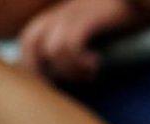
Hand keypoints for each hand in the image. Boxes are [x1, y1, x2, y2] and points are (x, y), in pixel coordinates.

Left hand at [18, 0, 141, 82]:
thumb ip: (76, 36)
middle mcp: (59, 12)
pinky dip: (80, 61)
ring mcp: (73, 13)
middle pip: (29, 43)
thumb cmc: (123, 15)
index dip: (33, 63)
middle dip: (41, 70)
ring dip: (69, 69)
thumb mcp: (93, 25)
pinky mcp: (88, 16)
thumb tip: (62, 67)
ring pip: (51, 49)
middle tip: (64, 84)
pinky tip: (96, 62)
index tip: (55, 82)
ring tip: (88, 72)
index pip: (27, 39)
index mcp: (56, 14)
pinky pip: (71, 45)